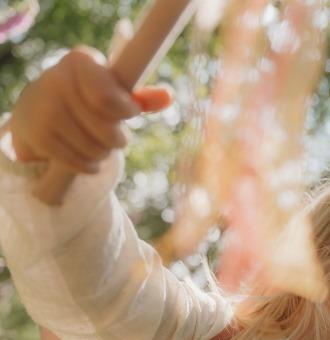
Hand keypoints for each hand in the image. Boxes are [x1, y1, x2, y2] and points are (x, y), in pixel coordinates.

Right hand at [10, 46, 170, 172]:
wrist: (38, 109)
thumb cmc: (87, 98)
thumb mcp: (114, 90)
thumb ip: (142, 97)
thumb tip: (168, 96)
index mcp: (80, 61)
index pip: (108, 98)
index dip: (126, 111)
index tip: (131, 113)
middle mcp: (56, 80)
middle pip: (107, 131)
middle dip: (118, 139)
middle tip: (114, 136)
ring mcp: (43, 110)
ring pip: (95, 149)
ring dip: (104, 153)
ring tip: (98, 144)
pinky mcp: (37, 136)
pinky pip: (79, 163)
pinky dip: (90, 166)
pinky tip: (88, 158)